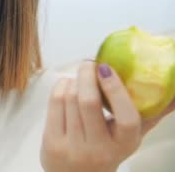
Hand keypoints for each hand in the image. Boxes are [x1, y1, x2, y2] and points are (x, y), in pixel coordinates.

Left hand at [40, 61, 174, 171]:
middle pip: (88, 102)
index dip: (116, 89)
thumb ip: (150, 115)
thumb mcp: (130, 137)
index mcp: (123, 144)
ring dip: (74, 80)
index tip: (107, 68)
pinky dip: (61, 87)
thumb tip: (173, 94)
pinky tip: (67, 85)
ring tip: (80, 77)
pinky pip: (54, 104)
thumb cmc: (108, 149)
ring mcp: (72, 147)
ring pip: (69, 99)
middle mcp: (98, 149)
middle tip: (90, 63)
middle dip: (87, 75)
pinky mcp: (51, 142)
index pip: (126, 118)